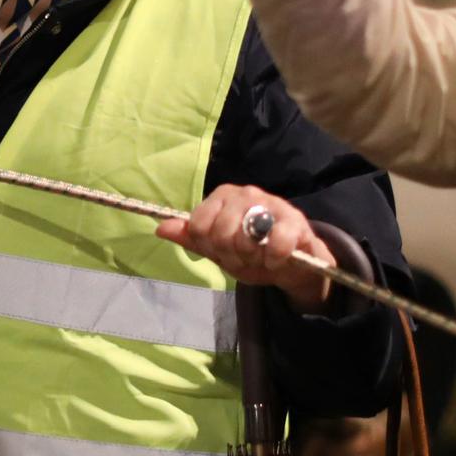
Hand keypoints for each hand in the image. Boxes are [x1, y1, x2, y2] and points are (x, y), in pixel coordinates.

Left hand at [156, 185, 334, 312]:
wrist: (291, 262)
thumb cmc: (251, 252)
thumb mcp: (216, 248)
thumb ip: (191, 238)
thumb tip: (161, 228)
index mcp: (222, 196)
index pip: (198, 225)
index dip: (209, 246)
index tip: (222, 250)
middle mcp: (245, 193)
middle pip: (220, 234)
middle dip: (231, 255)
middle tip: (244, 256)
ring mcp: (271, 203)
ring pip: (245, 237)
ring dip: (252, 258)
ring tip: (260, 256)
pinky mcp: (295, 220)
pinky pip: (275, 244)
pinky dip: (273, 259)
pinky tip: (276, 260)